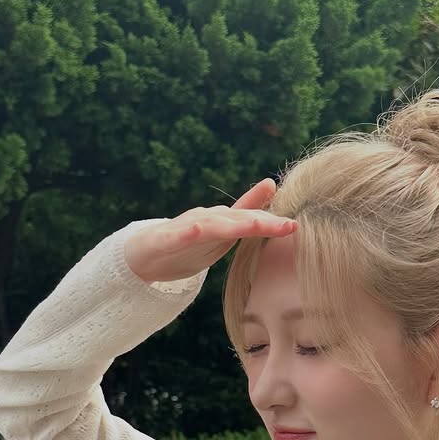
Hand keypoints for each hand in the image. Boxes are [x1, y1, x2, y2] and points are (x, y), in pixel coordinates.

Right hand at [123, 179, 295, 282]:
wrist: (142, 255)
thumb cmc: (186, 244)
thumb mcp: (220, 232)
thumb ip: (245, 212)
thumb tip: (271, 184)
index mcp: (220, 223)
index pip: (250, 220)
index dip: (272, 222)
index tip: (296, 225)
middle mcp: (205, 220)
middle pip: (236, 220)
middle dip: (262, 223)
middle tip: (287, 226)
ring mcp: (184, 228)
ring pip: (211, 225)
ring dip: (233, 224)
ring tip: (255, 227)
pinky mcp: (164, 240)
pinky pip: (177, 236)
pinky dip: (187, 232)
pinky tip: (196, 229)